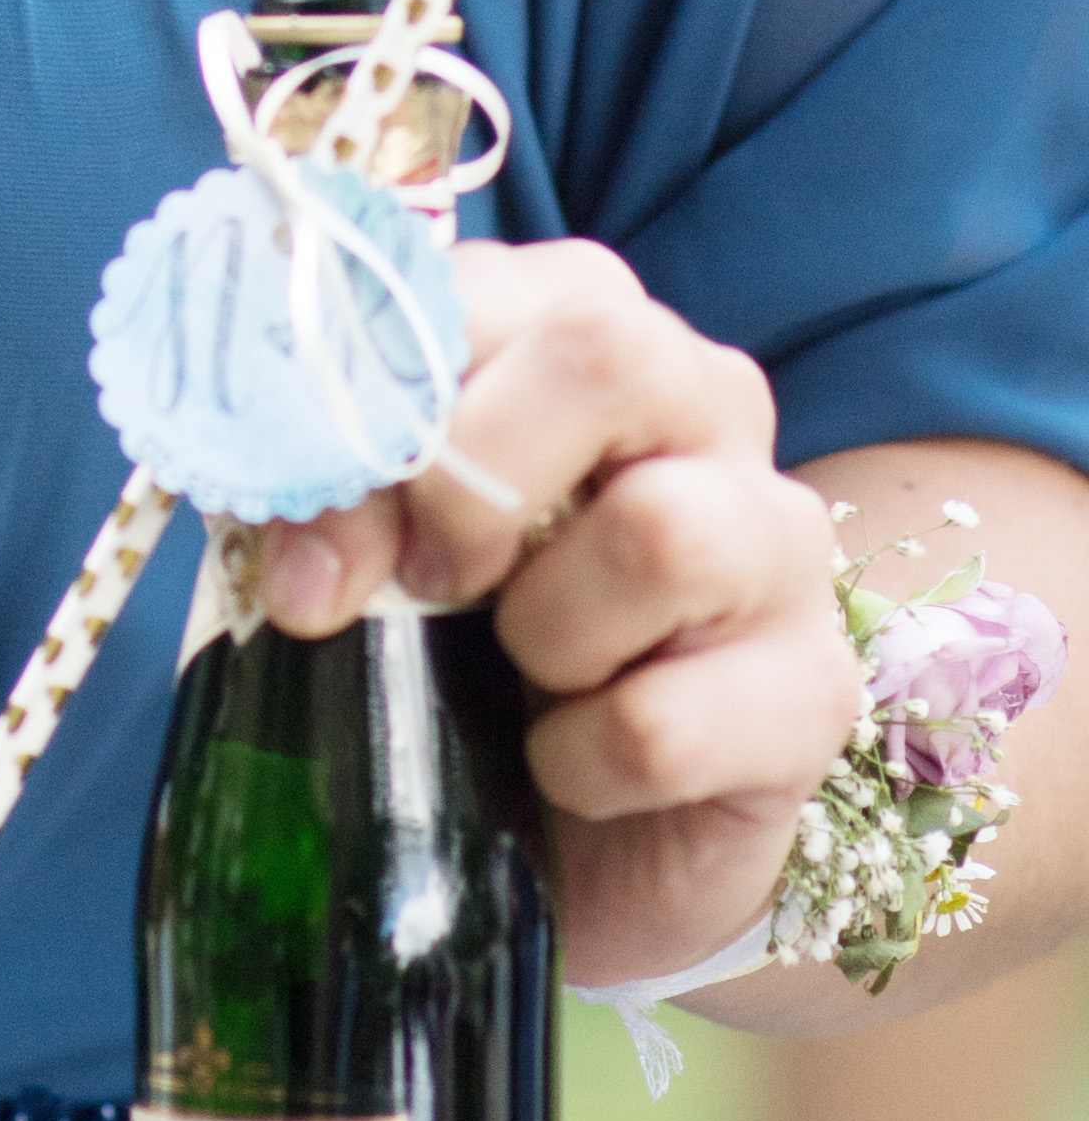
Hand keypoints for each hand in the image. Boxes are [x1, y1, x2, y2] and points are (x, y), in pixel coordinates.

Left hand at [257, 241, 861, 992]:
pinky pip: (663, 720)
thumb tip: (306, 564)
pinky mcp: (814, 693)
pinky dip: (576, 762)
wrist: (566, 832)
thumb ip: (317, 511)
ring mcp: (780, 542)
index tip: (311, 522)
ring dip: (544, 632)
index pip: (480, 289)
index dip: (373, 402)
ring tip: (522, 675)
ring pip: (662, 531)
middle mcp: (704, 402)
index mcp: (580, 329)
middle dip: (474, 479)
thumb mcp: (355, 551)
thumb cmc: (453, 642)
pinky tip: (568, 765)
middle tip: (427, 587)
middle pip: (608, 351)